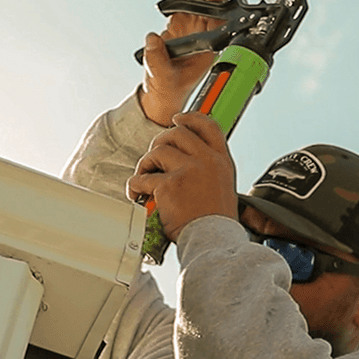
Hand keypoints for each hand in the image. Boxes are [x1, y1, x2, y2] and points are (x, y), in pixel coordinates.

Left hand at [127, 112, 237, 241]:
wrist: (213, 239)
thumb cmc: (216, 222)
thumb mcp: (223, 187)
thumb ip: (209, 170)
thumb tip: (190, 162)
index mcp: (221, 160)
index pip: (207, 125)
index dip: (189, 118)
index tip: (177, 119)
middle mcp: (206, 160)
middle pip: (177, 133)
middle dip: (160, 142)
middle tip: (153, 157)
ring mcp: (187, 171)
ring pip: (158, 151)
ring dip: (146, 162)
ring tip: (144, 176)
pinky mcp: (168, 185)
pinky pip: (143, 178)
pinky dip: (135, 185)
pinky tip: (137, 193)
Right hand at [139, 0, 227, 126]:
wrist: (159, 94)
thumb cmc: (169, 90)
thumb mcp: (162, 78)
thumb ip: (157, 60)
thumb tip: (154, 39)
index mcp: (211, 47)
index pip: (221, 17)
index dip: (216, 2)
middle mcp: (205, 34)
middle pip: (209, 2)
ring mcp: (192, 27)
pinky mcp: (179, 24)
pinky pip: (179, 2)